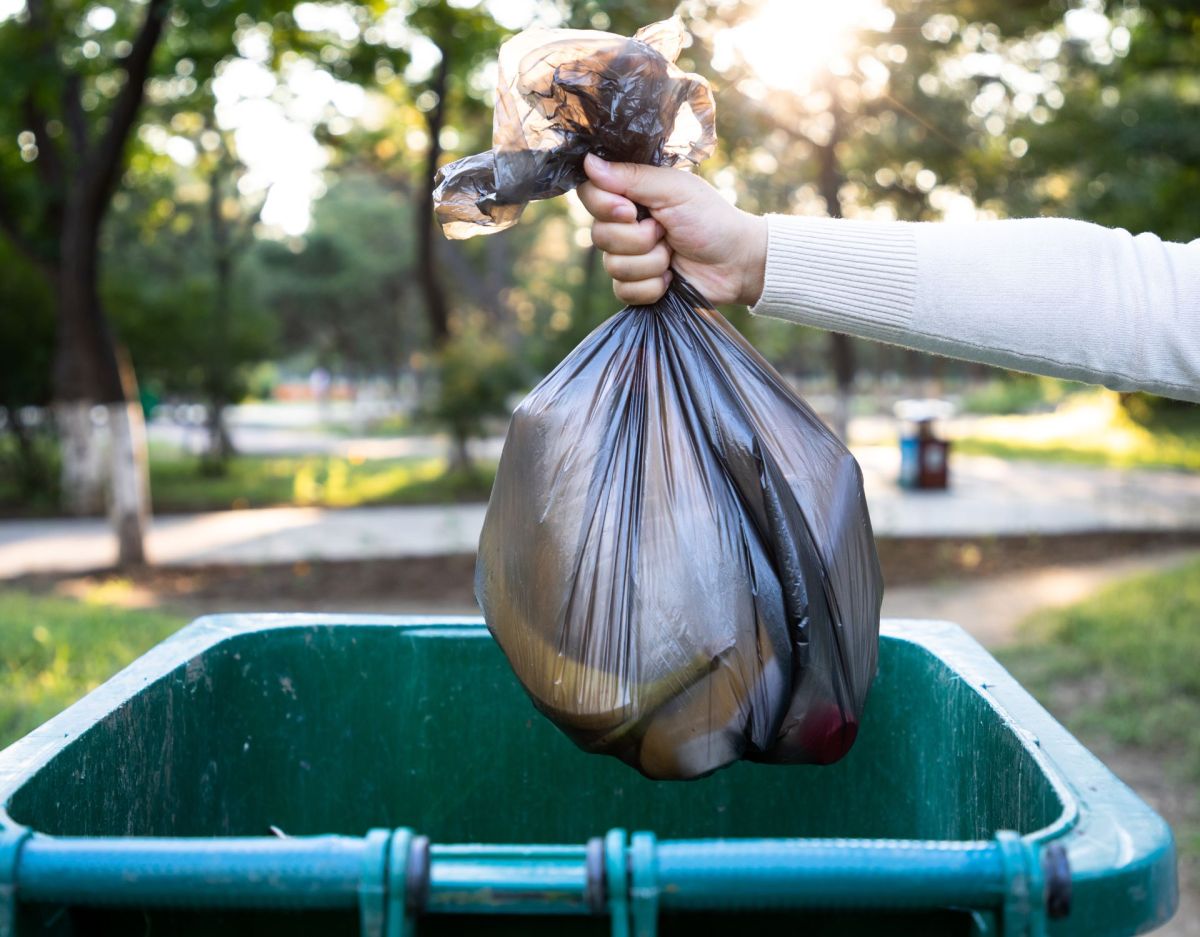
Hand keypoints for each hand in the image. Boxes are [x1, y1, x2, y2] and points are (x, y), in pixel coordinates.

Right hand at [578, 153, 766, 306]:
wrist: (736, 263)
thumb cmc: (710, 219)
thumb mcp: (674, 190)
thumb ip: (631, 177)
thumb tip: (587, 162)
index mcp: (630, 195)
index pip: (589, 195)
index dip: (605, 206)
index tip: (631, 210)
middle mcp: (623, 225)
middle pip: (599, 235)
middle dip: (638, 239)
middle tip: (666, 232)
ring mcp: (628, 258)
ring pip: (613, 266)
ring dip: (651, 262)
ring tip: (673, 254)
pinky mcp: (636, 287)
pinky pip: (624, 291)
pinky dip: (653, 287)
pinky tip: (671, 278)